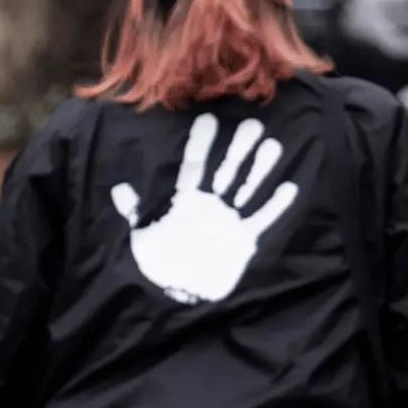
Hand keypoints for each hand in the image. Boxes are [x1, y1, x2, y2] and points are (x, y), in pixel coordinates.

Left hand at [111, 113, 299, 304]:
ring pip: (247, 188)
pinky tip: (288, 187)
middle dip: (238, 149)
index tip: (208, 119)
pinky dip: (275, 205)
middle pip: (226, 171)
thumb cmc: (160, 258)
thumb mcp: (142, 235)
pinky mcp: (244, 238)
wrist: (179, 288)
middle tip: (251, 124)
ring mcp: (229, 219)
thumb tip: (118, 188)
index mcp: (185, 199)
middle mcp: (210, 203)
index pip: (194, 166)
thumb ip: (134, 210)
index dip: (200, 144)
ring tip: (272, 145)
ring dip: (259, 170)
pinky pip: (262, 218)